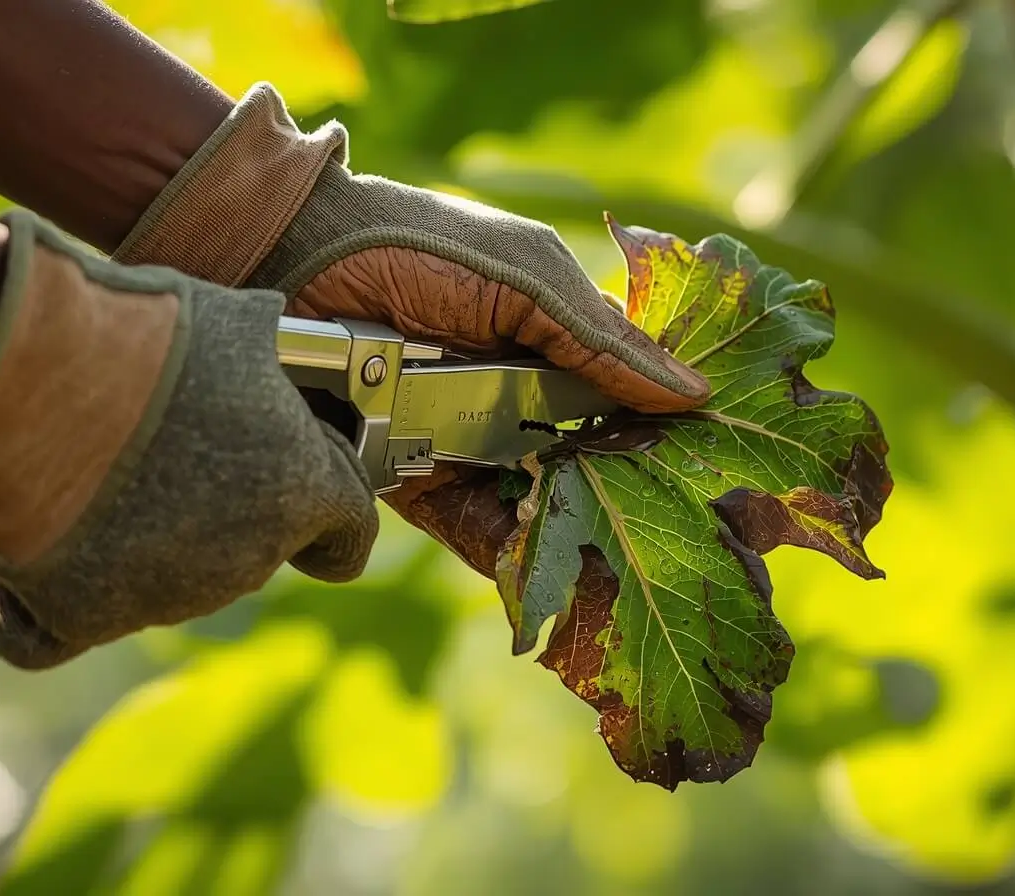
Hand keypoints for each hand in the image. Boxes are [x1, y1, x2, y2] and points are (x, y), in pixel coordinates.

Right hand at [0, 210, 377, 667]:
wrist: (30, 376)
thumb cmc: (141, 338)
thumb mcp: (228, 320)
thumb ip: (259, 345)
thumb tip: (262, 327)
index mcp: (297, 490)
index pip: (349, 526)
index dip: (329, 497)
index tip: (298, 464)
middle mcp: (243, 559)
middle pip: (252, 547)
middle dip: (218, 504)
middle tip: (161, 439)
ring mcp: (165, 599)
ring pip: (161, 583)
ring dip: (132, 538)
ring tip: (80, 459)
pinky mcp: (82, 618)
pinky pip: (60, 634)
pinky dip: (44, 607)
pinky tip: (24, 564)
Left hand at [113, 82, 711, 578]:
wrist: (295, 257)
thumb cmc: (421, 247)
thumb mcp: (528, 280)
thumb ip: (603, 341)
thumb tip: (696, 395)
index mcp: (555, 338)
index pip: (627, 399)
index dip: (666, 442)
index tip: (719, 486)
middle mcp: (518, 393)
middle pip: (587, 465)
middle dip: (628, 508)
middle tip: (681, 553)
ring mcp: (467, 438)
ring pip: (532, 504)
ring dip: (572, 538)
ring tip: (620, 581)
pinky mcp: (412, 476)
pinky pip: (466, 525)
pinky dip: (500, 551)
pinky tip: (542, 579)